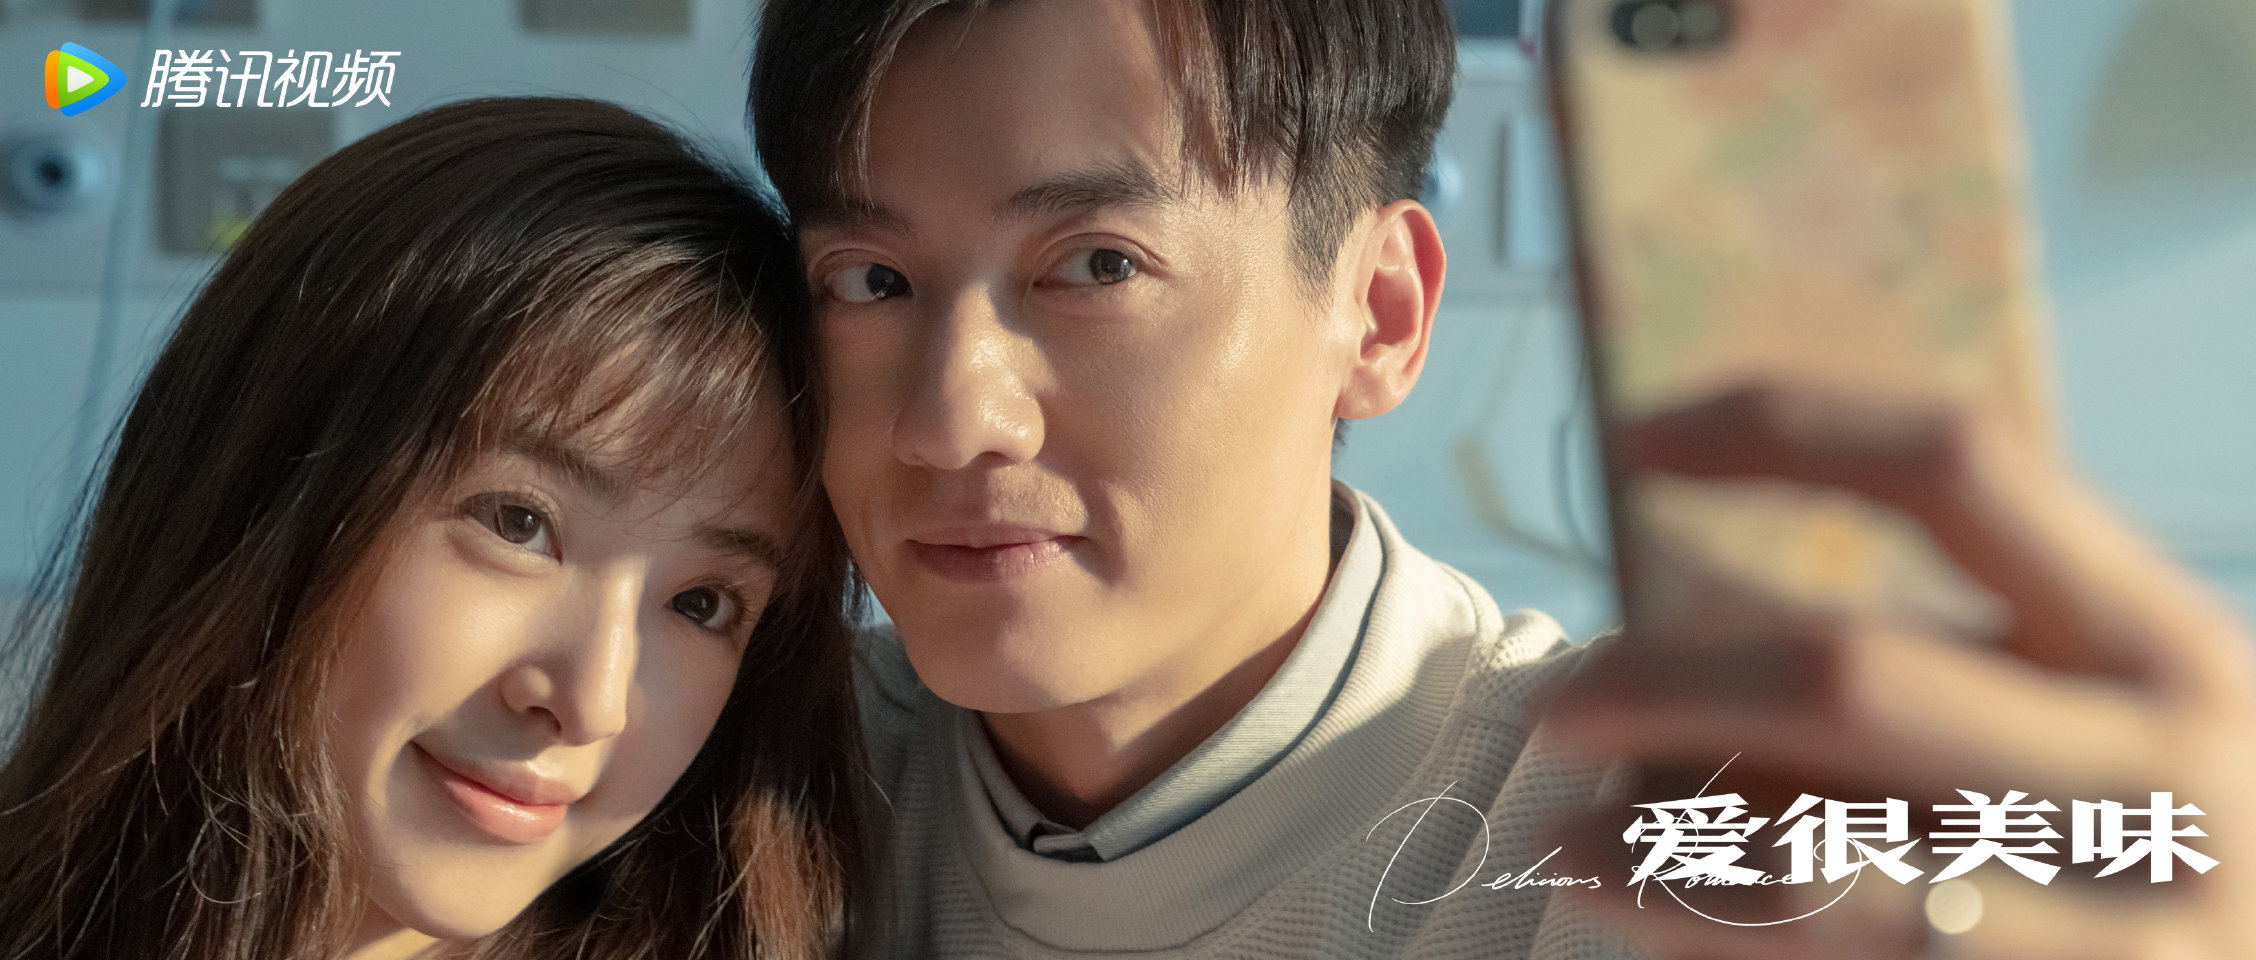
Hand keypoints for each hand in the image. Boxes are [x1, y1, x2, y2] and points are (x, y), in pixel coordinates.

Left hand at [1540, 383, 2255, 958]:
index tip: (1632, 437)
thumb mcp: (2096, 721)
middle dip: (1664, 675)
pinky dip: (1698, 925)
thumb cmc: (2136, 842)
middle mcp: (2168, 769)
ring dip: (1652, 836)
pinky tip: (1622, 901)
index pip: (1957, 465)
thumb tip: (1676, 629)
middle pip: (1848, 672)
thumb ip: (1943, 665)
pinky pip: (1837, 959)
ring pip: (1812, 857)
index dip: (1782, 428)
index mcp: (2162, 638)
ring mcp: (2134, 926)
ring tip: (1558, 834)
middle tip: (1558, 692)